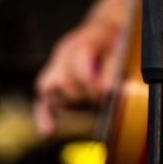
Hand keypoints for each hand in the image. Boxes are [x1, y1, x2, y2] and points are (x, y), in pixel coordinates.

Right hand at [32, 21, 119, 136]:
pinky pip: (42, 100)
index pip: (77, 63)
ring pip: (49, 89)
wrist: (107, 30)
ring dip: (69, 102)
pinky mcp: (51, 81)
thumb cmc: (115, 41)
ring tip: (86, 105)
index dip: (92, 82)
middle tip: (102, 101)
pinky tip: (49, 133)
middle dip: (82, 95)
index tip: (107, 94)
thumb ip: (114, 69)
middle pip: (62, 80)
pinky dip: (45, 116)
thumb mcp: (120, 49)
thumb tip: (110, 91)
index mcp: (81, 42)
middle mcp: (63, 53)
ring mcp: (55, 67)